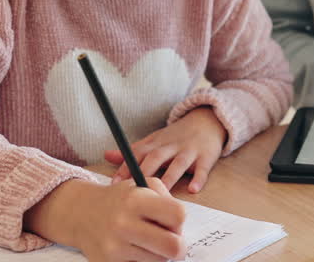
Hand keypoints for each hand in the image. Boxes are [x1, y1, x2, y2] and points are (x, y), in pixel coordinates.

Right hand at [24, 176, 185, 260]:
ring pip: (159, 261)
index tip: (173, 222)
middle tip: (171, 242)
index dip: (179, 221)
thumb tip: (180, 229)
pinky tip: (134, 250)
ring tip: (146, 242)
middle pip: (173, 247)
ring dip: (159, 254)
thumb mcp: (143, 185)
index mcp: (135, 200)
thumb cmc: (120, 200)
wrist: (82, 214)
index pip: (178, 215)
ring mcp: (115, 248)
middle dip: (178, 246)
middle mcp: (123, 224)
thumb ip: (167, 200)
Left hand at [105, 107, 226, 192]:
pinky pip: (202, 168)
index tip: (114, 183)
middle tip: (135, 191)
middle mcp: (172, 146)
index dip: (126, 167)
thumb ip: (133, 150)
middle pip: (156, 157)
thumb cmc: (176, 136)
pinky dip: (199, 178)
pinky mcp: (206, 157)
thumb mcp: (155, 140)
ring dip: (170, 177)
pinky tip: (193, 189)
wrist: (207, 121)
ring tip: (163, 192)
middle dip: (145, 172)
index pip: (138, 153)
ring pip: (179, 164)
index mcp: (157, 143)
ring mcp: (189, 151)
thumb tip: (106, 155)